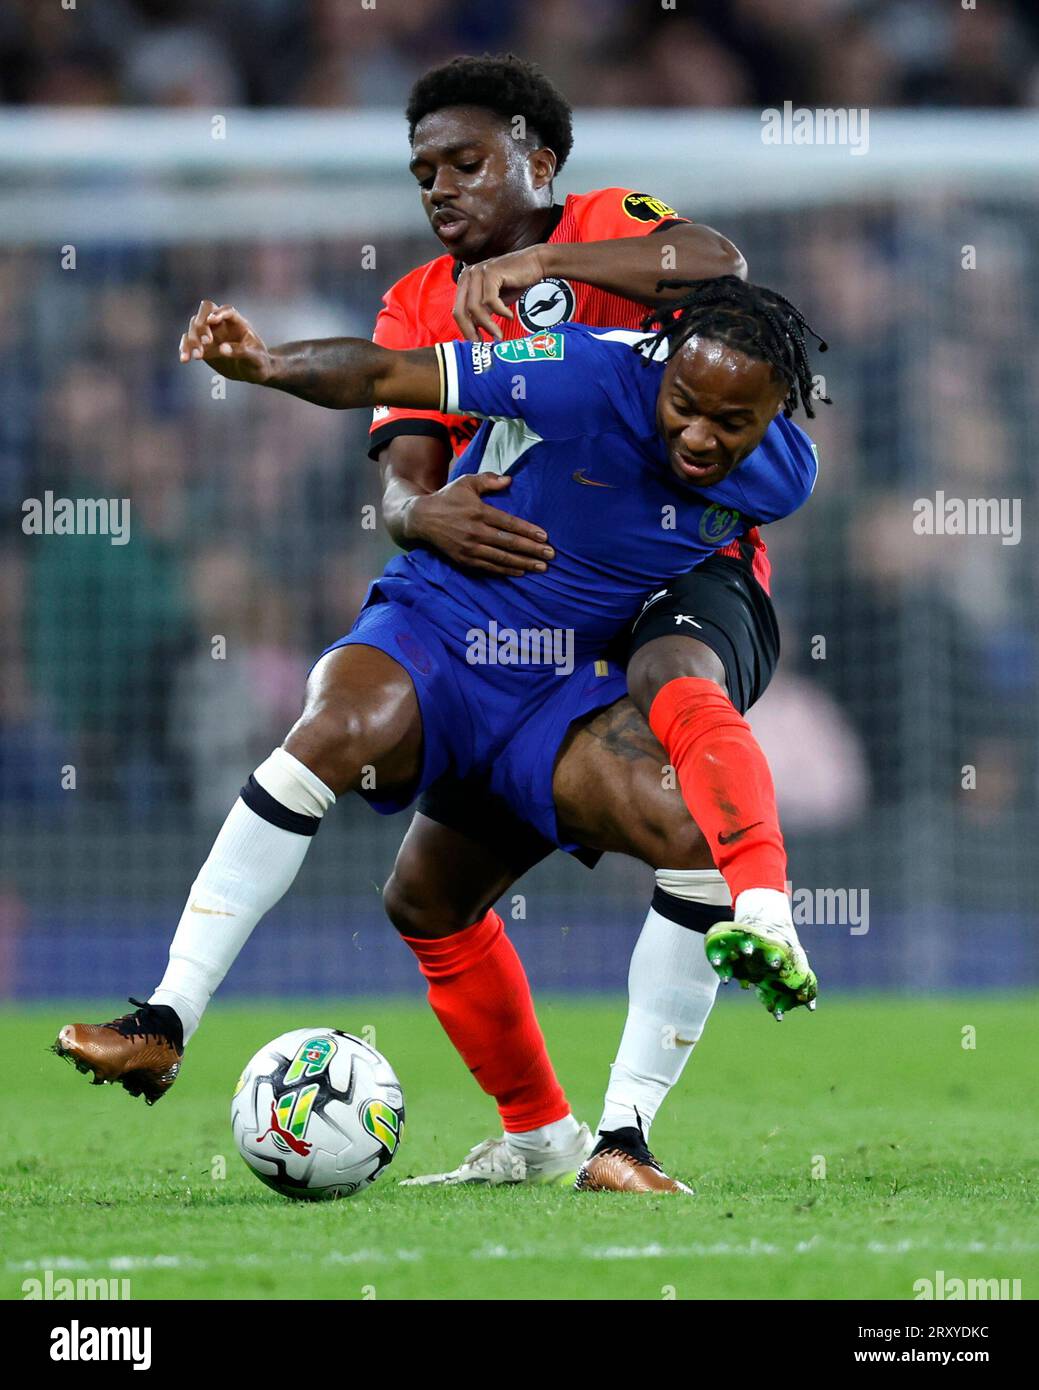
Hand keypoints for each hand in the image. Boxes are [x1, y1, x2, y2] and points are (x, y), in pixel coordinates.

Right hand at [178, 300, 272, 382]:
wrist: (253, 373)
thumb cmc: (259, 363)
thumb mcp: (255, 359)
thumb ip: (241, 352)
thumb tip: (222, 348)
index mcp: (237, 322)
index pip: (227, 310)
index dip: (219, 313)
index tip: (212, 320)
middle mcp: (221, 324)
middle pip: (205, 313)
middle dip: (202, 325)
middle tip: (207, 342)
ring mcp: (210, 334)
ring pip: (194, 327)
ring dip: (192, 339)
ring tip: (198, 357)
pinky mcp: (202, 346)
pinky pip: (188, 342)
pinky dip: (185, 349)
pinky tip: (184, 359)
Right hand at [405, 474, 553, 576]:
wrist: (421, 519)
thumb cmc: (447, 498)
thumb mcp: (466, 482)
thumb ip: (488, 480)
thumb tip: (509, 480)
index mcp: (479, 512)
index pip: (509, 523)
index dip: (528, 531)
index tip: (545, 537)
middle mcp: (475, 532)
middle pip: (509, 543)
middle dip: (532, 550)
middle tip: (550, 556)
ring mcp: (469, 548)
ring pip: (501, 558)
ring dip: (523, 564)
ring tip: (541, 568)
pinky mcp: (464, 560)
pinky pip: (489, 567)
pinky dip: (505, 570)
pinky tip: (520, 572)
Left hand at [452, 245, 549, 340]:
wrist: (534, 264)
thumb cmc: (514, 282)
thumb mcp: (494, 301)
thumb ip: (482, 313)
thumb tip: (473, 334)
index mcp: (465, 282)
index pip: (457, 311)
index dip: (465, 330)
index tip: (477, 343)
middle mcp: (468, 275)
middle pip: (460, 310)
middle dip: (470, 331)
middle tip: (483, 343)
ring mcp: (478, 272)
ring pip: (474, 308)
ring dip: (488, 325)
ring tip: (499, 334)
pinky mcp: (491, 272)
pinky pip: (490, 300)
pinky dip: (500, 312)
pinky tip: (509, 315)